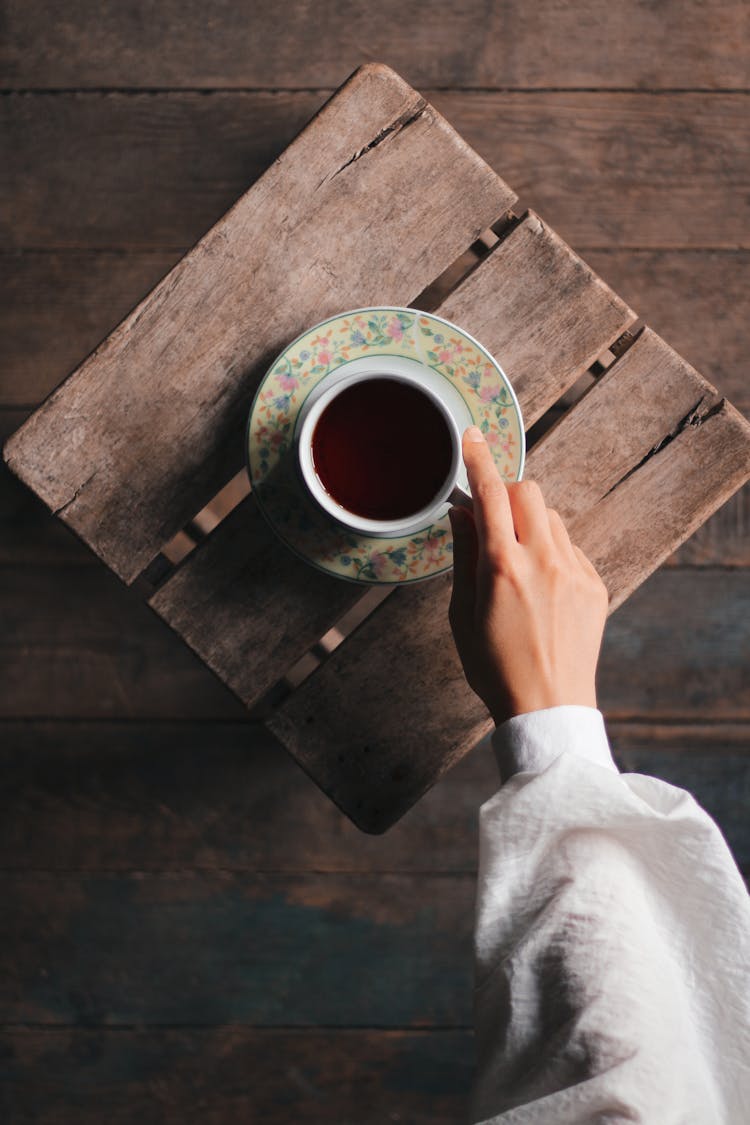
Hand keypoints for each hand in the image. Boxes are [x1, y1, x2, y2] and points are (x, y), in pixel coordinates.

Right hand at [448, 426, 609, 725]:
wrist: (548, 707)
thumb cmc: (495, 667)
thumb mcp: (463, 613)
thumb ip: (463, 556)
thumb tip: (461, 514)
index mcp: (502, 566)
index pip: (489, 494)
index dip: (478, 460)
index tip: (472, 438)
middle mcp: (543, 561)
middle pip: (529, 491)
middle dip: (507, 495)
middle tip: (493, 522)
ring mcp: (574, 572)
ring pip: (553, 519)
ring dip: (530, 525)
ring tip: (517, 567)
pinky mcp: (595, 586)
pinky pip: (572, 548)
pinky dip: (552, 552)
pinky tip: (541, 590)